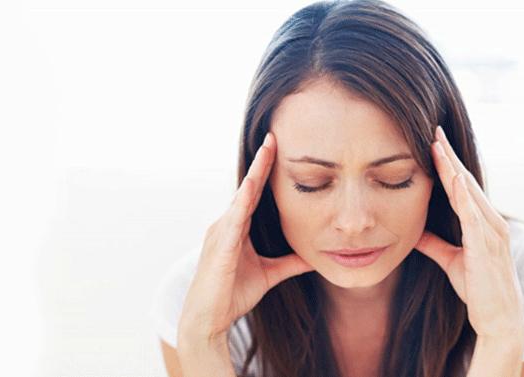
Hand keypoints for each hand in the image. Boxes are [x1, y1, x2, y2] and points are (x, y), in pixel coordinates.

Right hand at [178, 132, 314, 343]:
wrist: (209, 320)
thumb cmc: (232, 295)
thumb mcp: (270, 275)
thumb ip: (290, 263)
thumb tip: (314, 257)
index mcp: (237, 228)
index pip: (254, 193)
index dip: (265, 171)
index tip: (276, 148)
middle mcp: (226, 224)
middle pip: (247, 187)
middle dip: (261, 163)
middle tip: (274, 137)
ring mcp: (221, 232)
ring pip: (240, 196)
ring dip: (254, 173)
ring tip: (267, 150)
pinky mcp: (221, 245)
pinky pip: (233, 217)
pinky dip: (243, 200)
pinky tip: (252, 184)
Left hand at [414, 125, 523, 340]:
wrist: (500, 320)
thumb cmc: (479, 290)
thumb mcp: (451, 260)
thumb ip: (435, 243)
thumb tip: (412, 231)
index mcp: (483, 223)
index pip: (462, 186)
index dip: (448, 163)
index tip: (433, 142)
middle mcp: (491, 222)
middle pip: (466, 181)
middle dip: (449, 156)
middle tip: (434, 130)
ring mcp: (491, 233)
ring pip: (469, 192)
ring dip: (453, 168)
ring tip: (438, 145)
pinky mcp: (486, 247)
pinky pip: (473, 216)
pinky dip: (463, 196)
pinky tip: (452, 178)